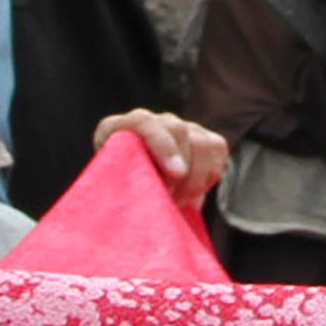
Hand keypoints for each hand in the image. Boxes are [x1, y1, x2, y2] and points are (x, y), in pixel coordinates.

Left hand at [92, 107, 228, 214]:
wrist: (135, 198)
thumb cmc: (119, 200)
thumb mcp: (108, 197)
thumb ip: (121, 190)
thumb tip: (137, 203)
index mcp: (117, 129)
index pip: (143, 123)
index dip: (163, 146)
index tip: (177, 174)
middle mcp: (152, 122)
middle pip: (178, 130)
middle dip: (183, 171)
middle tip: (173, 201)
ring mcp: (179, 127)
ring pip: (203, 142)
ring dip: (197, 179)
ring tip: (181, 203)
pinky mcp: (203, 137)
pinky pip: (218, 148)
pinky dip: (211, 175)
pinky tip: (194, 194)